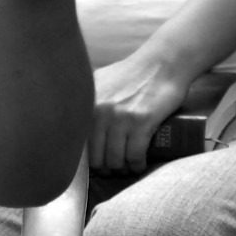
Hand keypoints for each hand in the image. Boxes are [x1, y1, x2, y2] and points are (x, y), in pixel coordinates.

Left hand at [90, 50, 193, 174]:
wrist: (161, 64)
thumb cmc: (131, 73)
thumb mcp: (100, 80)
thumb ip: (86, 98)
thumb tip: (74, 118)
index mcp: (87, 103)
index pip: (79, 142)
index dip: (87, 158)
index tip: (95, 164)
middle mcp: (99, 111)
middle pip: (97, 156)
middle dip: (105, 168)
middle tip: (112, 171)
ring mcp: (120, 118)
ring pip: (115, 159)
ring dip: (122, 169)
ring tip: (126, 169)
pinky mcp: (142, 122)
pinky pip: (135, 155)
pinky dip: (137, 165)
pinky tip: (138, 166)